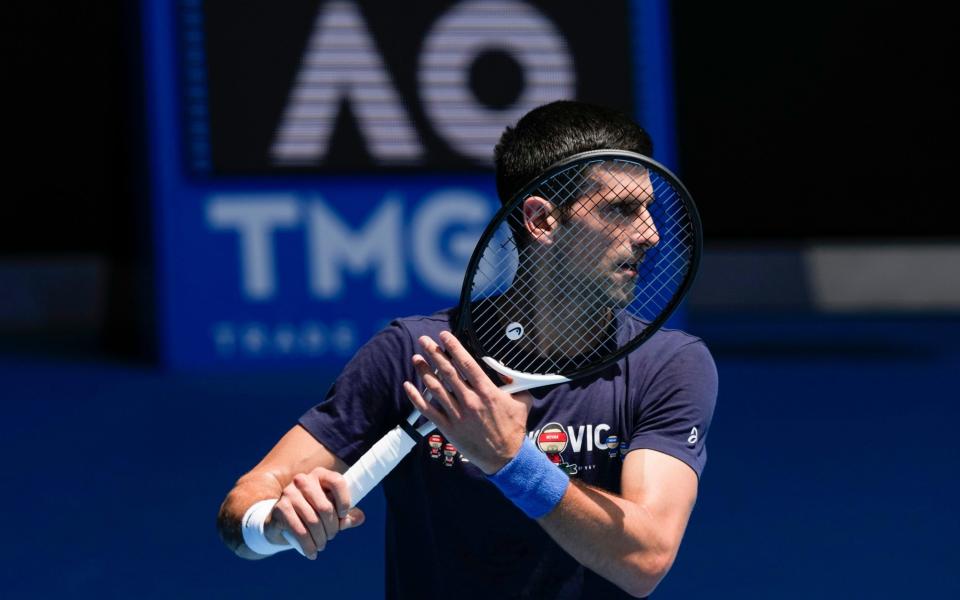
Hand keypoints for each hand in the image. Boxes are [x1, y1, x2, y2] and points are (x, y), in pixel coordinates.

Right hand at [265, 467, 364, 558]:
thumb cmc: (312, 512)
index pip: (337, 482)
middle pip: (325, 507)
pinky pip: (299, 530)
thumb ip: (347, 515)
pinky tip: (312, 553)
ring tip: (322, 545)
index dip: (344, 500)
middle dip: (332, 528)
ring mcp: (289, 493)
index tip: (343, 515)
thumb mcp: (331, 511)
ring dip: (321, 539)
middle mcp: (303, 480)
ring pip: (313, 521)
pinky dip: (308, 545)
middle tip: (331, 537)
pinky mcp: (280, 508)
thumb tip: (359, 518)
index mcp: (320, 475)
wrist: (281, 520)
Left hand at [403, 331, 531, 474]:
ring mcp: (457, 414)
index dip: (453, 348)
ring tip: (416, 358)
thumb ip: (515, 384)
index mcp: (487, 392)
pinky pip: (428, 410)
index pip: (466, 364)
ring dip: (424, 371)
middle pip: (447, 372)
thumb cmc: (514, 428)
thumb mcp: (522, 402)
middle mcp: (469, 400)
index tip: (444, 336)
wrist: (505, 458)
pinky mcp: (448, 428)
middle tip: (423, 340)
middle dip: (433, 353)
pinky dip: (416, 397)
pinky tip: (408, 386)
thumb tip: (508, 370)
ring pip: (435, 388)